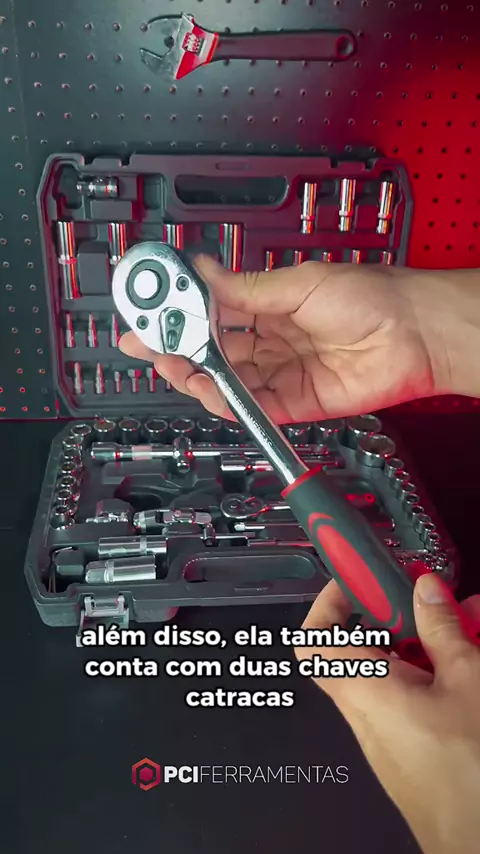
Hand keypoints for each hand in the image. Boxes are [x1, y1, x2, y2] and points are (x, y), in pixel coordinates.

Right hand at [120, 257, 445, 420]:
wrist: (415, 335)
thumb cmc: (374, 298)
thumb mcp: (300, 284)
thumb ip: (247, 289)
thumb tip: (205, 271)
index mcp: (271, 305)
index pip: (213, 311)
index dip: (180, 313)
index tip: (152, 310)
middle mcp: (273, 340)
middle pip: (212, 350)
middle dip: (175, 347)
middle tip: (144, 343)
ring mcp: (282, 372)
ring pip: (226, 380)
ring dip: (194, 375)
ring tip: (170, 365)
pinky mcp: (295, 403)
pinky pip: (252, 406)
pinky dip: (227, 402)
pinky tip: (209, 390)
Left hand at [295, 574, 479, 853]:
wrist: (479, 843)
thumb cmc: (469, 776)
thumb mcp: (467, 679)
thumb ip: (442, 628)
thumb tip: (426, 591)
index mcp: (363, 689)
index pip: (314, 638)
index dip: (329, 601)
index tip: (358, 577)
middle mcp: (364, 712)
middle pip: (366, 649)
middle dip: (404, 616)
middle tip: (433, 598)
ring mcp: (386, 733)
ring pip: (397, 671)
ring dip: (429, 643)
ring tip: (471, 623)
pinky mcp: (409, 749)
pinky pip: (414, 698)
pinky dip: (437, 674)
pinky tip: (474, 660)